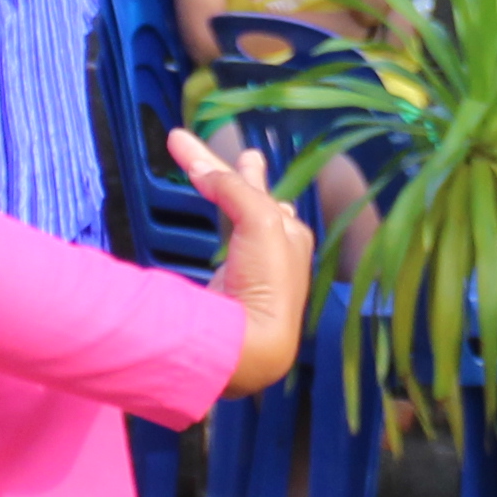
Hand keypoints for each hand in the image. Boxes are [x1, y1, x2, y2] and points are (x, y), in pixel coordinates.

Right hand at [172, 125, 312, 401]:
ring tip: (216, 178)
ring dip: (229, 197)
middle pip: (253, 202)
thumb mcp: (259, 220)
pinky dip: (219, 229)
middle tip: (242, 156)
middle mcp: (277, 252)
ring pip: (238, 223)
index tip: (241, 153)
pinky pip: (225, 248)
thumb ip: (234, 189)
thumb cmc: (266, 281)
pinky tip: (222, 231)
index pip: (260, 191)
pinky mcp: (229, 290)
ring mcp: (253, 273)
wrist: (249, 343)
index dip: (239, 170)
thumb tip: (205, 169)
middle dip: (240, 177)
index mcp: (291, 233)